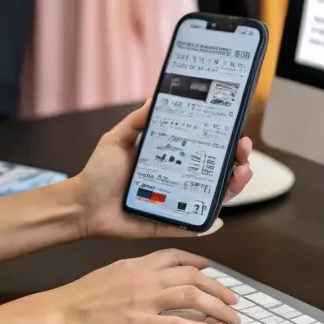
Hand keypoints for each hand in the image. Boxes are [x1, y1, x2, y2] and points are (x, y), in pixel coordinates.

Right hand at [43, 249, 241, 323]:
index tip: (212, 270)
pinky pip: (177, 323)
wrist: (57, 315)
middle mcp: (144, 277)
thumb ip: (131, 277)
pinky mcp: (139, 322)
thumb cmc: (76, 300)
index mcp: (136, 264)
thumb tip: (148, 284)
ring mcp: (143, 299)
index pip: (176, 256)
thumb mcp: (108, 276)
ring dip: (217, 308)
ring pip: (192, 296)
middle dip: (218, 288)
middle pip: (192, 276)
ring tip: (231, 320)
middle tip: (233, 301)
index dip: (199, 261)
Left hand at [68, 101, 253, 239]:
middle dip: (238, 163)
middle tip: (243, 153)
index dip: (225, 143)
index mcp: (171, 160)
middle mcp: (178, 181)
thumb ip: (138, 120)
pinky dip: (208, 224)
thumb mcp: (117, 138)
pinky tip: (219, 217)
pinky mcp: (168, 225)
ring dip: (232, 188)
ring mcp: (176, 204)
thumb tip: (157, 95)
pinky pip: (193, 227)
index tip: (236, 133)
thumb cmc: (98, 173)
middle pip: (217, 174)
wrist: (80, 205)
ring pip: (213, 198)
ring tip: (240, 175)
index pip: (205, 150)